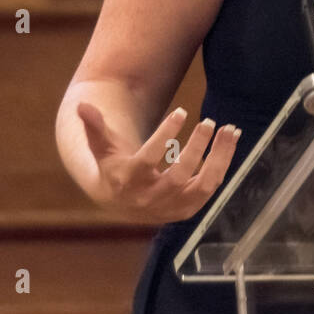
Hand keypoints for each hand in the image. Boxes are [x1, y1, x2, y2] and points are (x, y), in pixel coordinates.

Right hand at [78, 102, 240, 222]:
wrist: (121, 203)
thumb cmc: (114, 168)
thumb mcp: (102, 148)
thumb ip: (95, 127)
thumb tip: (82, 105)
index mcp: (128, 182)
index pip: (148, 159)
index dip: (165, 136)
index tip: (181, 111)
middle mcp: (151, 198)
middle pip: (179, 175)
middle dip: (197, 148)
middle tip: (209, 121)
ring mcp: (172, 206)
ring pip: (203, 184)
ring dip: (220, 157)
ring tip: (230, 130)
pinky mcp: (189, 208)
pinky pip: (211, 186)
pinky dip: (223, 163)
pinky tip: (229, 141)